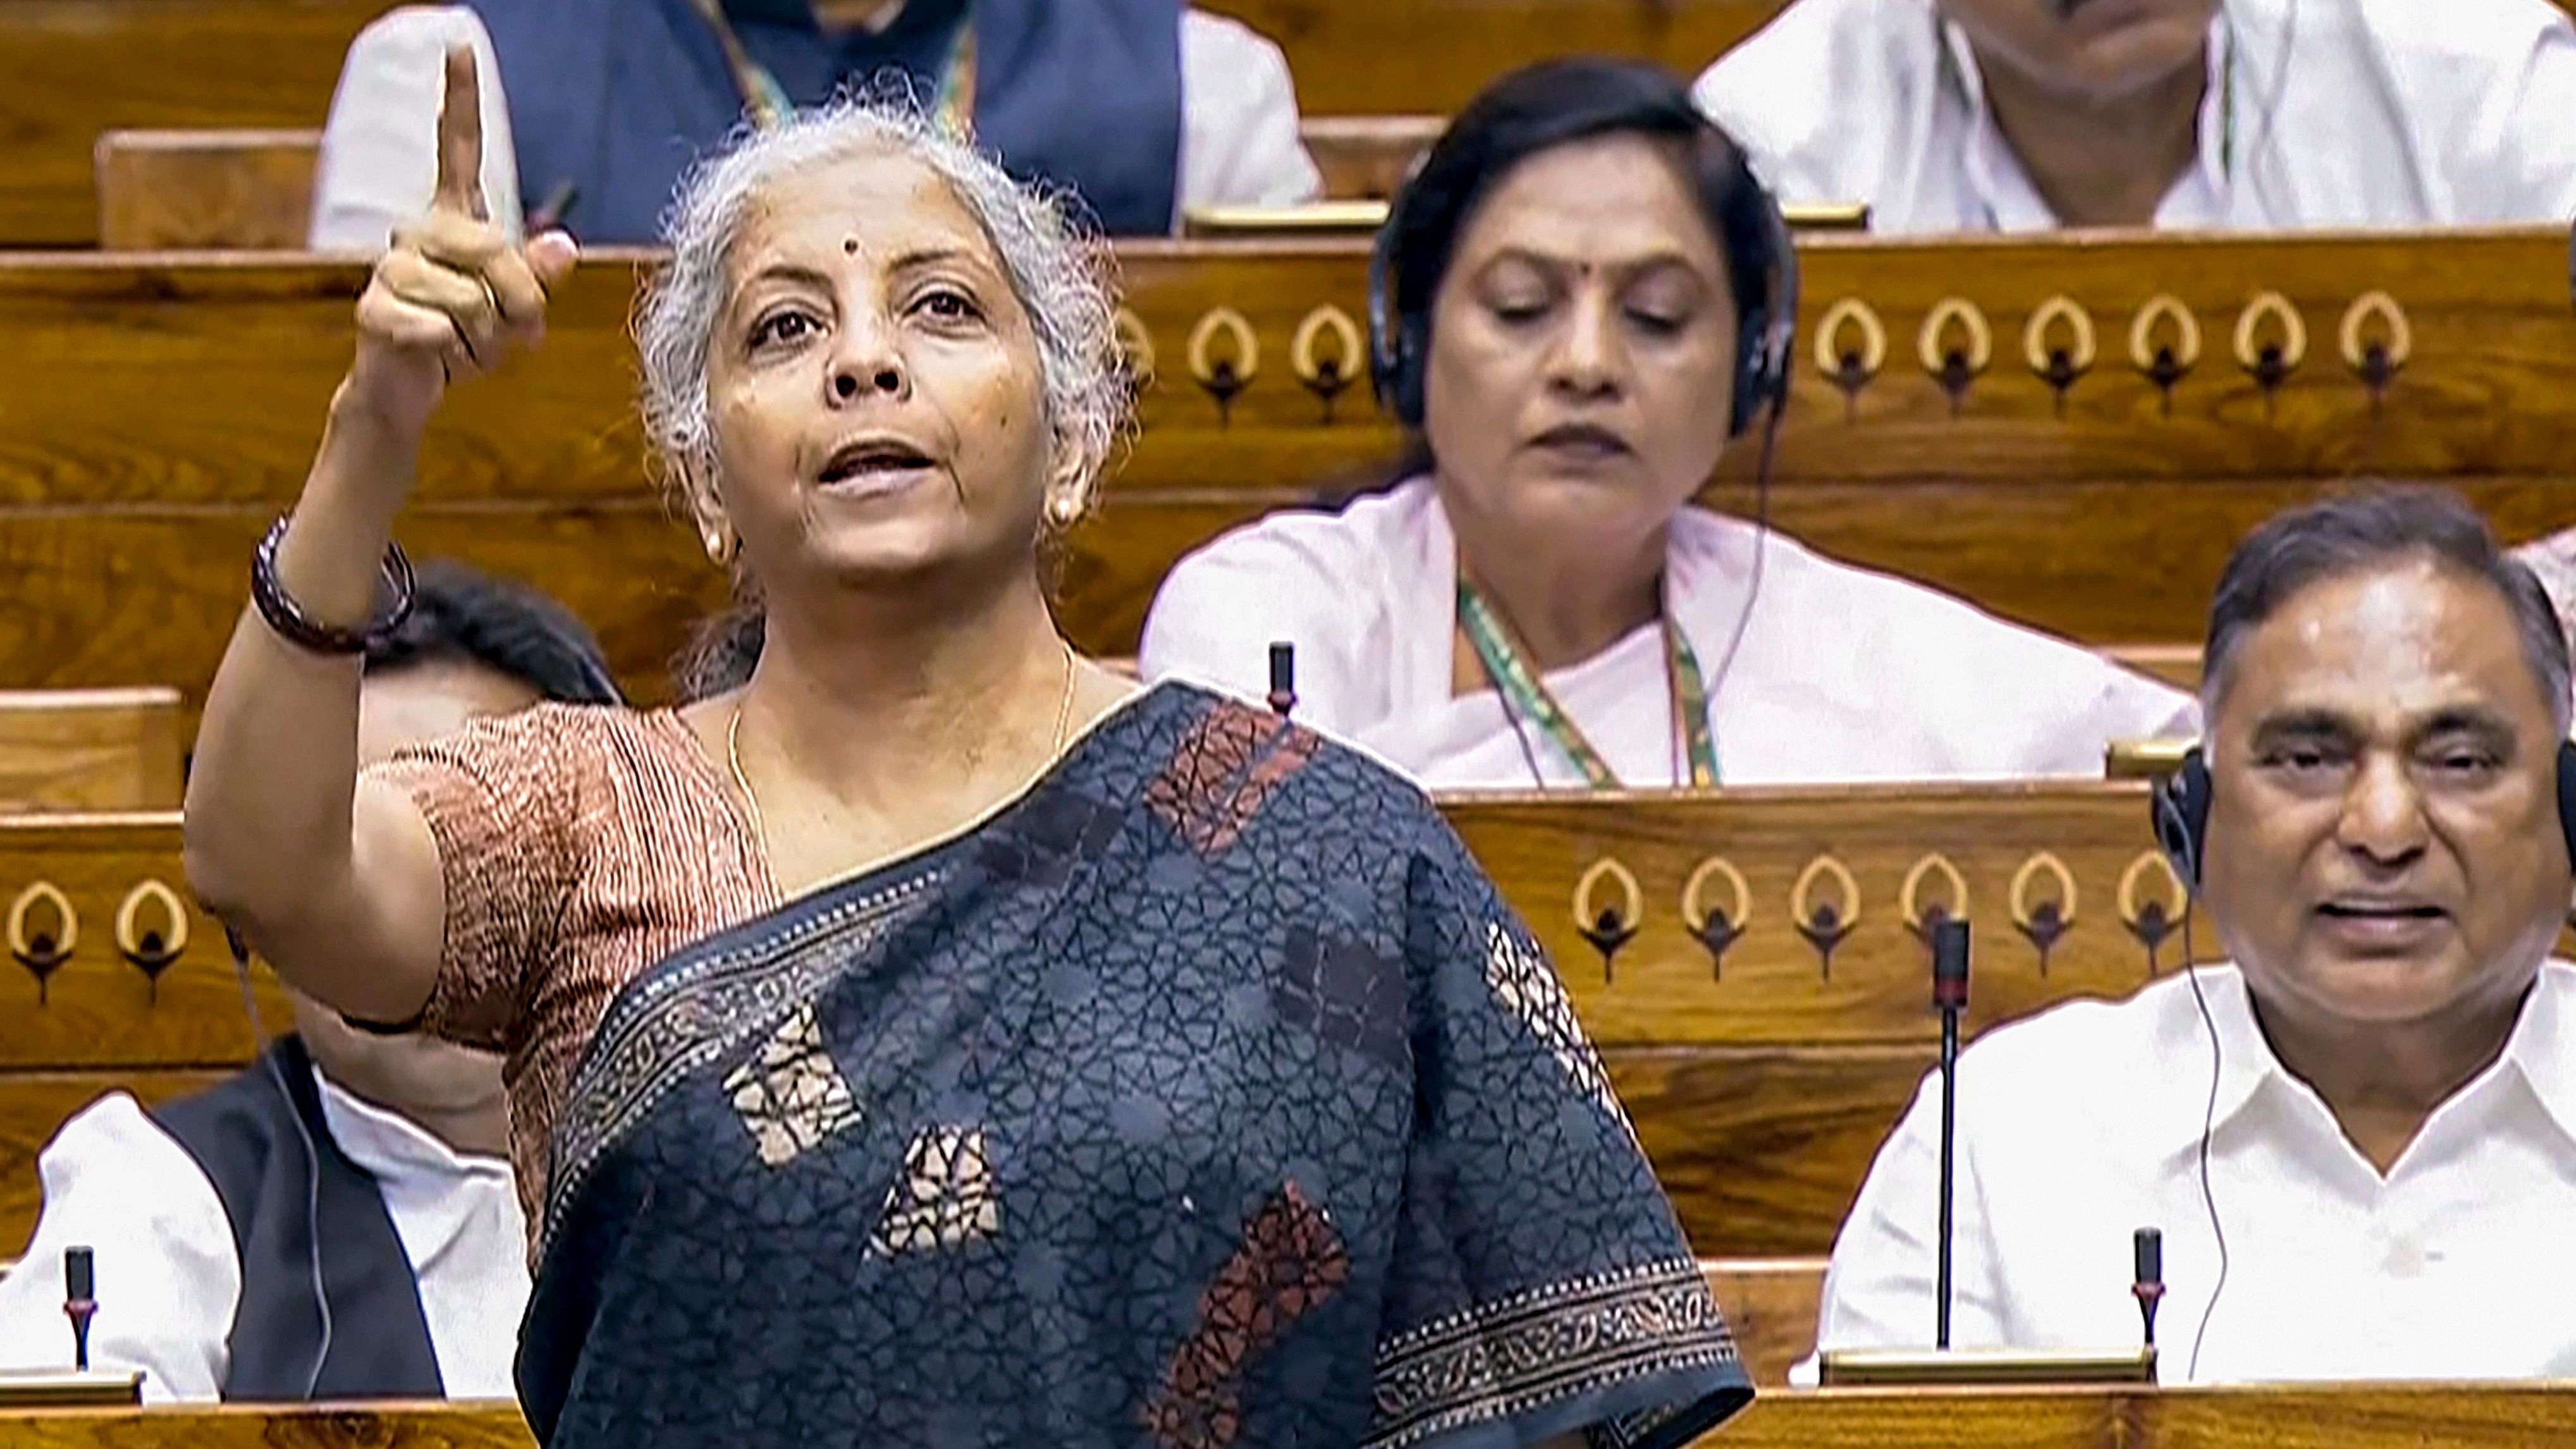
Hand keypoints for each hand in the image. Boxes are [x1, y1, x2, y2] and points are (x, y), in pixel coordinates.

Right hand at [344, 45, 578, 443]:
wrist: (414, 388)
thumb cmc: (469, 340)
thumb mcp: (519, 312)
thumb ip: (539, 279)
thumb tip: (562, 248)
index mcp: (455, 220)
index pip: (458, 150)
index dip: (459, 99)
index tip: (458, 45)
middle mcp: (418, 231)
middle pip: (497, 254)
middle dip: (521, 308)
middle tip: (508, 334)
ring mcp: (391, 267)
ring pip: (475, 303)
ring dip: (487, 343)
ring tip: (463, 346)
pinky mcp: (375, 309)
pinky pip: (444, 332)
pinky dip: (456, 358)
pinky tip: (436, 357)